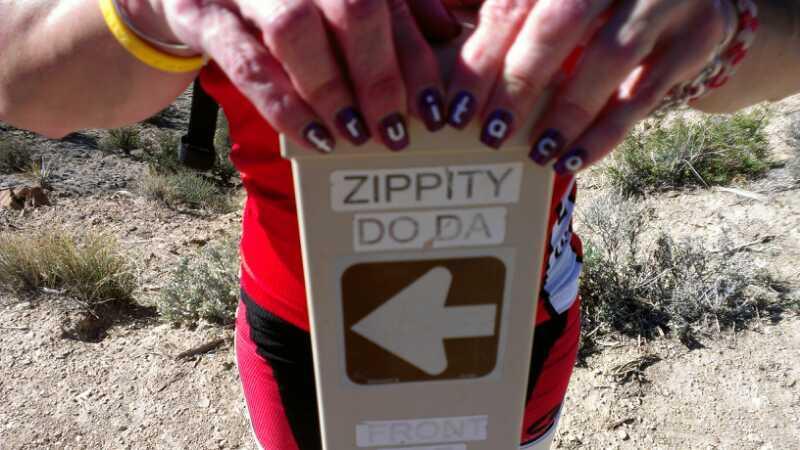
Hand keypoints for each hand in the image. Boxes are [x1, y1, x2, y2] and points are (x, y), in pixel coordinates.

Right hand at [122, 0, 459, 152]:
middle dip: (379, 76)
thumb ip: (396, 6)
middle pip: (352, 8)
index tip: (435, 113)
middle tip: (393, 132)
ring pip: (295, 28)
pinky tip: (312, 135)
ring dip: (331, 89)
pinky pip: (245, 61)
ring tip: (354, 135)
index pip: (391, 6)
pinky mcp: (203, 15)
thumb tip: (446, 32)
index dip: (417, 62)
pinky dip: (283, 104)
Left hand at [445, 0, 734, 172]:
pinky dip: (607, 131)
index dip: (481, 58)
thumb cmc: (591, 2)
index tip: (454, 109)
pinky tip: (575, 157)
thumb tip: (434, 48)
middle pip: (561, 21)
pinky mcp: (697, 34)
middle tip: (491, 134)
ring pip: (611, 57)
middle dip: (520, 82)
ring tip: (539, 154)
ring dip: (569, 112)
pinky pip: (648, 92)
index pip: (513, 4)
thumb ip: (502, 14)